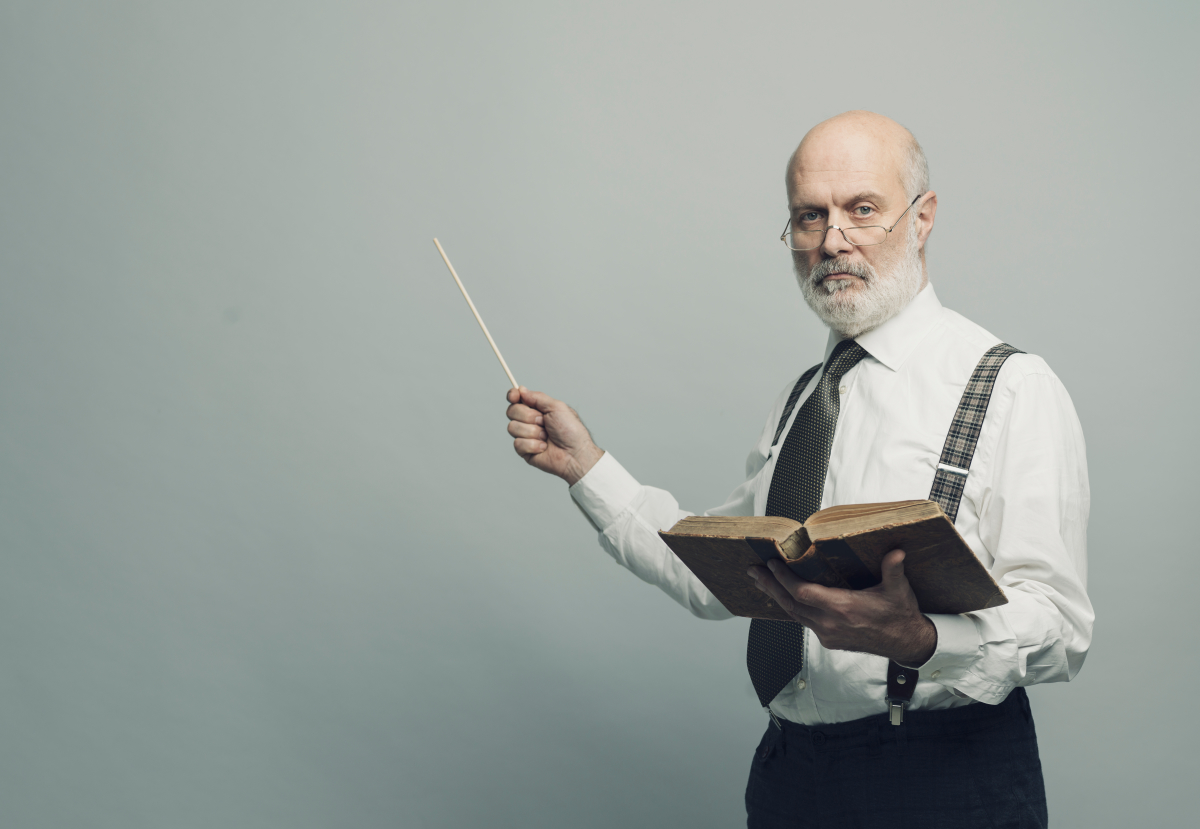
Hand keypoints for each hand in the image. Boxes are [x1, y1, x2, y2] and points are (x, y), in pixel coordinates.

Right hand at [505, 386, 604, 484]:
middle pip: (511, 411)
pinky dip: (533, 445)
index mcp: (537, 409)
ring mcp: (525, 436)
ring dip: (533, 432)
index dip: (513, 396)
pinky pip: (518, 444)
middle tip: (543, 421)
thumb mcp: (556, 407)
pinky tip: (544, 447)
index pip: (517, 399)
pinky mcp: (524, 451)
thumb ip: (537, 397)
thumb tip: (521, 389)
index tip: (514, 396)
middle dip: (528, 416)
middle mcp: (529, 421)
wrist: (575, 453)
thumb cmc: (571, 431)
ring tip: (546, 436)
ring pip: (512, 427)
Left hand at [748, 549, 936, 665]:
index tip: (772, 564)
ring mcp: (827, 634)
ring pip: (794, 614)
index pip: (803, 593)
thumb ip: (894, 569)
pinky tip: (783, 597)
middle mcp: (830, 624)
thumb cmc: (900, 615)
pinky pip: (803, 621)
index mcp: (843, 609)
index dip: (784, 579)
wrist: (905, 644)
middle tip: (753, 570)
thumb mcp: (899, 590)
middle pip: (791, 603)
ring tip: (761, 580)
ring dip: (776, 596)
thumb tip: (897, 552)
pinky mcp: (828, 640)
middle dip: (770, 585)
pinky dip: (791, 607)